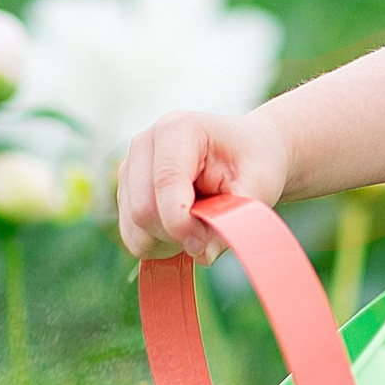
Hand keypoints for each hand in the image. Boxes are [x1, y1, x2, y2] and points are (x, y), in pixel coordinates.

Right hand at [117, 105, 295, 260]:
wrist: (249, 152)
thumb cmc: (254, 164)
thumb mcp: (257, 189)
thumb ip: (232, 220)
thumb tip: (202, 255)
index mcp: (177, 130)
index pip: (165, 183)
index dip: (182, 224)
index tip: (205, 245)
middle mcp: (145, 143)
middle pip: (142, 210)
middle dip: (176, 235)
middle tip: (209, 237)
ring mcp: (131, 166)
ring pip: (134, 227)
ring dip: (168, 242)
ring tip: (199, 227)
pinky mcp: (127, 189)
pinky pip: (131, 235)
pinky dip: (157, 244)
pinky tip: (183, 228)